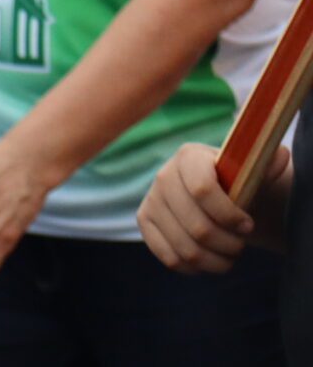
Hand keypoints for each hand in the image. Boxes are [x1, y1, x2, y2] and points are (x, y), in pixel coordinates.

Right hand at [138, 142, 285, 273]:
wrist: (217, 195)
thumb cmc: (240, 183)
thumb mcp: (255, 172)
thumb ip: (268, 165)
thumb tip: (280, 157)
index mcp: (189, 156)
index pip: (203, 190)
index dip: (229, 215)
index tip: (248, 225)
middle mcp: (164, 176)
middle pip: (197, 227)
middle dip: (228, 244)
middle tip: (241, 244)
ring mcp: (151, 200)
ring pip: (185, 248)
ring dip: (215, 261)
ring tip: (229, 255)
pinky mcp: (144, 221)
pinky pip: (169, 257)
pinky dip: (195, 267)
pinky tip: (210, 259)